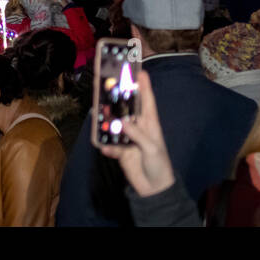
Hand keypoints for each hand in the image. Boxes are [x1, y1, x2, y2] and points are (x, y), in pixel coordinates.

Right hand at [99, 70, 175, 197]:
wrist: (154, 189)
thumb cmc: (159, 164)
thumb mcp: (152, 148)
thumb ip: (138, 135)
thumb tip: (123, 122)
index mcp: (150, 123)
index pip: (147, 101)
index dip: (144, 86)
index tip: (140, 71)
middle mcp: (138, 127)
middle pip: (127, 109)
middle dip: (119, 97)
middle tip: (109, 84)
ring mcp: (128, 138)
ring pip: (115, 124)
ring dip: (107, 119)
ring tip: (99, 112)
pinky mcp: (120, 151)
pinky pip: (110, 146)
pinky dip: (106, 146)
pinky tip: (104, 147)